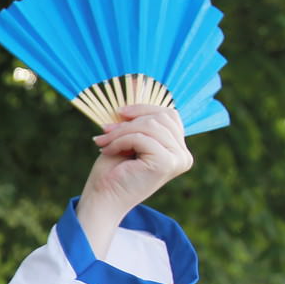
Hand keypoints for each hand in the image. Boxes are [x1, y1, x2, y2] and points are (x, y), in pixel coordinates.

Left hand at [77, 104, 192, 253]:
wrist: (101, 199)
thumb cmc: (112, 171)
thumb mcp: (128, 138)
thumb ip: (140, 119)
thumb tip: (137, 84)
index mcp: (178, 149)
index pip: (169, 114)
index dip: (142, 109)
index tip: (117, 114)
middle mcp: (183, 155)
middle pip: (162, 116)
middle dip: (129, 120)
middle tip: (105, 131)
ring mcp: (178, 160)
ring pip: (150, 125)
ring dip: (121, 132)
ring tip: (104, 142)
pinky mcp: (166, 163)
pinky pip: (142, 137)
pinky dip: (121, 141)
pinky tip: (108, 151)